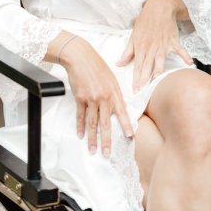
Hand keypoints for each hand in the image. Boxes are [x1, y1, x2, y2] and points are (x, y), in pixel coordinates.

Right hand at [60, 36, 133, 156]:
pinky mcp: (80, 98)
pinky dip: (80, 126)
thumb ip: (114, 93)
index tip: (130, 136)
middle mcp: (103, 97)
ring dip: (92, 138)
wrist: (80, 57)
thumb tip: (118, 107)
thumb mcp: (111, 78)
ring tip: (93, 150)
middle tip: (107, 153)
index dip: (126, 125)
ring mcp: (91, 98)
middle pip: (105, 123)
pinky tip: (81, 135)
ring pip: (92, 123)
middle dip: (107, 140)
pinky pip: (81, 116)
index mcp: (114, 91)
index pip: (122, 111)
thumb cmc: (96, 65)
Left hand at [117, 0, 192, 91]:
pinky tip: (189, 63)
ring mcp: (163, 45)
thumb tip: (118, 64)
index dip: (136, 79)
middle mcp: (151, 48)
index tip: (135, 90)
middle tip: (143, 92)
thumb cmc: (145, 22)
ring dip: (159, 70)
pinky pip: (180, 50)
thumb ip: (127, 52)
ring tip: (159, 80)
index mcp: (141, 47)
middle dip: (145, 79)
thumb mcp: (133, 35)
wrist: (158, 8)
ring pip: (161, 60)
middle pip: (147, 66)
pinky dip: (185, 56)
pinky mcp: (173, 41)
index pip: (137, 66)